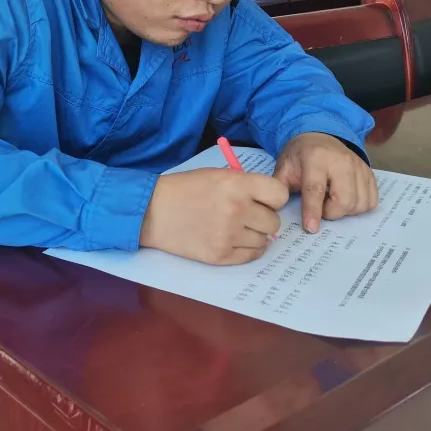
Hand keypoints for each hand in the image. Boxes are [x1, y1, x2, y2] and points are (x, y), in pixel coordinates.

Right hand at [139, 168, 287, 264]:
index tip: (263, 200)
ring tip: (234, 228)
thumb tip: (269, 202)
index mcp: (236, 184)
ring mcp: (229, 235)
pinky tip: (233, 240)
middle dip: (262, 218)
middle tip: (246, 216)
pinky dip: (246, 249)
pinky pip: (251, 255)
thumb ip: (244, 185)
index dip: (272, 199)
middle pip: (274, 222)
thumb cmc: (183, 189)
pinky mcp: (221, 255)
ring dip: (253, 235)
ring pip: (263, 240)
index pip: (279, 195)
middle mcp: (237, 210)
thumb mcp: (215, 174)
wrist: (152, 211)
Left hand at [274, 133, 377, 233]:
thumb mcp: (284, 167)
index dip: (313, 211)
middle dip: (330, 213)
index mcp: (315, 158)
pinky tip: (345, 199)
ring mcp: (359, 167)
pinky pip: (370, 201)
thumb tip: (277, 210)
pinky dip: (358, 207)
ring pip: (359, 204)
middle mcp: (341, 161)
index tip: (311, 228)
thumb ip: (280, 188)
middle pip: (344, 201)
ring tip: (331, 201)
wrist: (319, 136)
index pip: (315, 189)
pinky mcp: (370, 173)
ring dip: (344, 211)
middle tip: (320, 207)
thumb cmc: (299, 156)